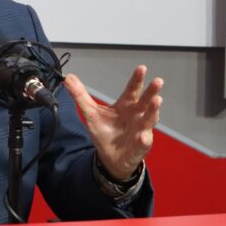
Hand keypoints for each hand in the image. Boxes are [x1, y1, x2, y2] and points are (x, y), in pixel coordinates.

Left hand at [63, 65, 162, 180]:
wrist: (110, 157)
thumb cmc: (105, 132)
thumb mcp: (90, 113)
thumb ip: (80, 95)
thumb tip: (68, 78)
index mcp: (126, 105)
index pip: (132, 90)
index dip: (137, 79)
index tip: (141, 68)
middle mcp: (136, 115)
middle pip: (145, 101)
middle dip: (151, 92)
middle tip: (157, 81)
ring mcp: (140, 129)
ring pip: (149, 119)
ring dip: (153, 111)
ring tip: (156, 101)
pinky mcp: (140, 145)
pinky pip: (143, 142)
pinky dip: (143, 139)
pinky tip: (142, 136)